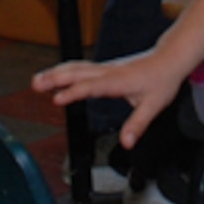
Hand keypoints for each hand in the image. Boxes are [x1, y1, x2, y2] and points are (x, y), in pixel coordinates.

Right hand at [33, 49, 184, 149]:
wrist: (168, 60)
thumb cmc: (161, 81)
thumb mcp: (154, 106)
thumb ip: (138, 125)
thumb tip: (127, 143)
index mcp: (118, 80)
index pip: (91, 87)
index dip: (73, 92)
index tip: (56, 99)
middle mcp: (108, 71)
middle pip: (77, 72)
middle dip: (55, 78)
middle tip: (36, 84)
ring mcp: (105, 67)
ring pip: (77, 67)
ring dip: (56, 72)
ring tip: (37, 80)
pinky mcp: (105, 68)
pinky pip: (81, 67)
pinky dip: (65, 70)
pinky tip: (55, 75)